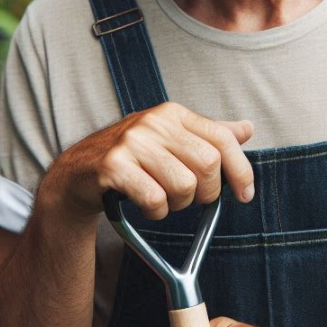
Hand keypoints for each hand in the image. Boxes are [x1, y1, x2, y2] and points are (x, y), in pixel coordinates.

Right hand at [41, 102, 254, 220]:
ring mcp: (133, 142)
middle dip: (206, 192)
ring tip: (163, 200)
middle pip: (208, 165)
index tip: (246, 194)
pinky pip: (155, 199)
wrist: (79, 172)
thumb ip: (209, 135)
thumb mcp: (172, 140)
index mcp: (173, 113)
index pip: (222, 138)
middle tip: (191, 199)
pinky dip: (156, 212)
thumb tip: (247, 128)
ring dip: (178, 205)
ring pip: (183, 186)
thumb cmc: (133, 157)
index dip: (240, 169)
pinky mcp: (114, 166)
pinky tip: (146, 206)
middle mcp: (155, 122)